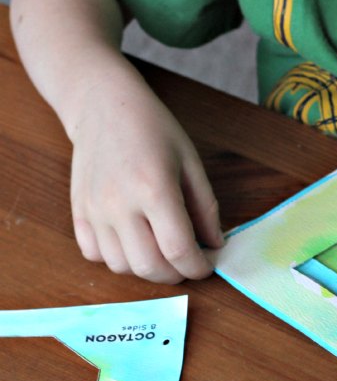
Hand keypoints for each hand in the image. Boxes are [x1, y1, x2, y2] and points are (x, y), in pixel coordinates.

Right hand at [69, 74, 222, 283]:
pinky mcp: (79, 212)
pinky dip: (117, 259)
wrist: (102, 105)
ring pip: (121, 267)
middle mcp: (120, 204)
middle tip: (186, 262)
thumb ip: (205, 208)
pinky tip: (132, 242)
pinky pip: (95, 255)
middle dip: (175, 275)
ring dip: (146, 269)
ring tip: (160, 250)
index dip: (198, 267)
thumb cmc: (152, 129)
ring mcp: (95, 210)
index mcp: (154, 188)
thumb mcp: (190, 162)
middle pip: (149, 267)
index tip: (206, 264)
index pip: (179, 250)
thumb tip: (215, 245)